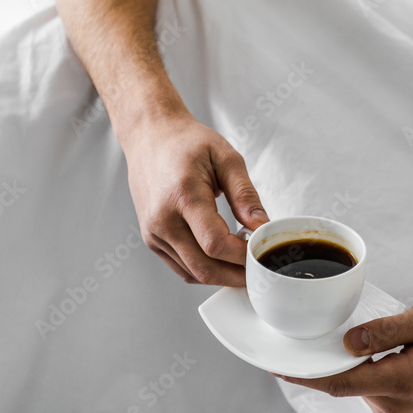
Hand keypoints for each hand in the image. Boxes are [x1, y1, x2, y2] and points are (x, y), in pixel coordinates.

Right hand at [122, 110, 269, 285]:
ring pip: (193, 273)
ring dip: (223, 276)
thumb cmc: (186, 142)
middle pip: (204, 267)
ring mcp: (154, 232)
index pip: (215, 243)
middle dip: (237, 275)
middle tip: (260, 270)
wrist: (150, 136)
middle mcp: (163, 219)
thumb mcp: (226, 157)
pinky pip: (182, 268)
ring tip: (245, 264)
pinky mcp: (152, 239)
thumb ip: (245, 194)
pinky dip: (205, 271)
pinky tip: (224, 261)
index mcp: (183, 196)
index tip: (262, 251)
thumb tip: (262, 226)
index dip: (243, 256)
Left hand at [275, 300, 412, 412]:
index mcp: (403, 380)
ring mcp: (394, 408)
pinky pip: (363, 386)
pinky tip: (359, 348)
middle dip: (319, 360)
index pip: (342, 381)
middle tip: (301, 332)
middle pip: (341, 382)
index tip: (278, 363)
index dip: (306, 374)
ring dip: (339, 363)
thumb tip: (349, 341)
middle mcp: (395, 402)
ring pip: (352, 383)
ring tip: (339, 334)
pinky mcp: (394, 406)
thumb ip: (388, 329)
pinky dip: (354, 368)